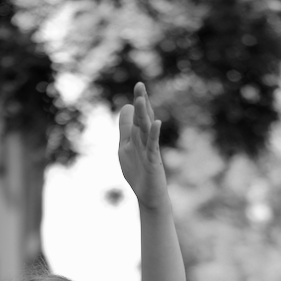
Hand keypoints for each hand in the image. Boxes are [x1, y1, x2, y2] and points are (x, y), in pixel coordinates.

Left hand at [118, 84, 168, 210]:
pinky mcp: (153, 160)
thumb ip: (125, 128)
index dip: (138, 102)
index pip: (138, 115)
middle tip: (139, 85)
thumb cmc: (138, 171)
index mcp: (137, 136)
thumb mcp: (125, 147)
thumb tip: (125, 107)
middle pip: (142, 118)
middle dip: (140, 102)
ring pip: (145, 129)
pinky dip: (154, 134)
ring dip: (143, 114)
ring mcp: (149, 149)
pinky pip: (153, 145)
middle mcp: (144, 140)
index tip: (139, 85)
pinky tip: (156, 122)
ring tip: (140, 99)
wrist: (148, 195)